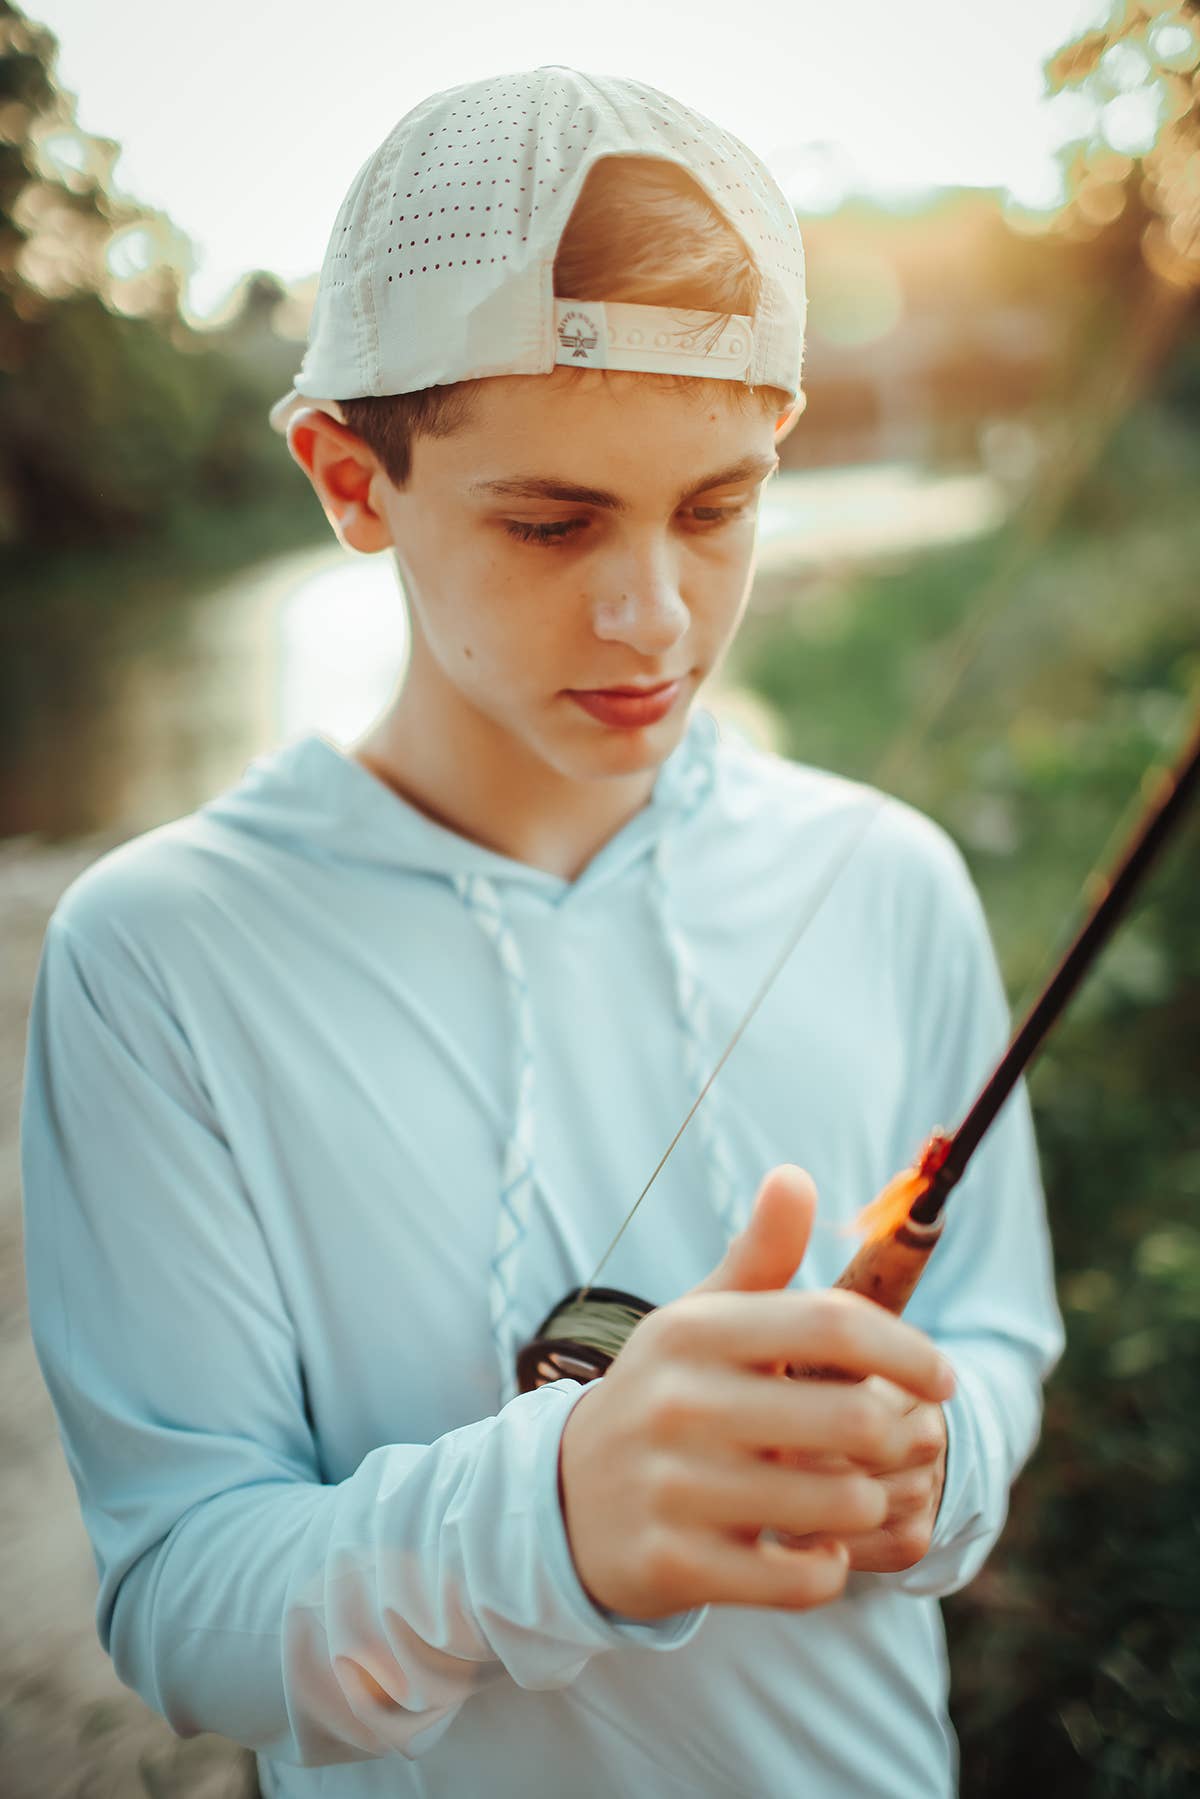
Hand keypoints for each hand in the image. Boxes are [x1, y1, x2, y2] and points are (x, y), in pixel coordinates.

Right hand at [556, 1166, 955, 1620]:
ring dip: (866, 1504)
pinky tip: (814, 1545)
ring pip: (838, 1504)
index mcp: (694, 1333)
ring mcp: (673, 1488)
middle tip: (901, 1446)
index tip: (943, 1377)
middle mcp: (679, 1404)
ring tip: (852, 1494)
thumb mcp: (699, 1321)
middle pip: (852, 1419)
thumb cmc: (664, 1395)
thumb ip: (759, 1257)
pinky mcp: (675, 1564)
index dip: (906, 1348)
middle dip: (898, 1437)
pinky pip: (802, 1579)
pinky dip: (827, 1567)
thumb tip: (797, 1177)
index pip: (830, 1323)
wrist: (562, 1499)